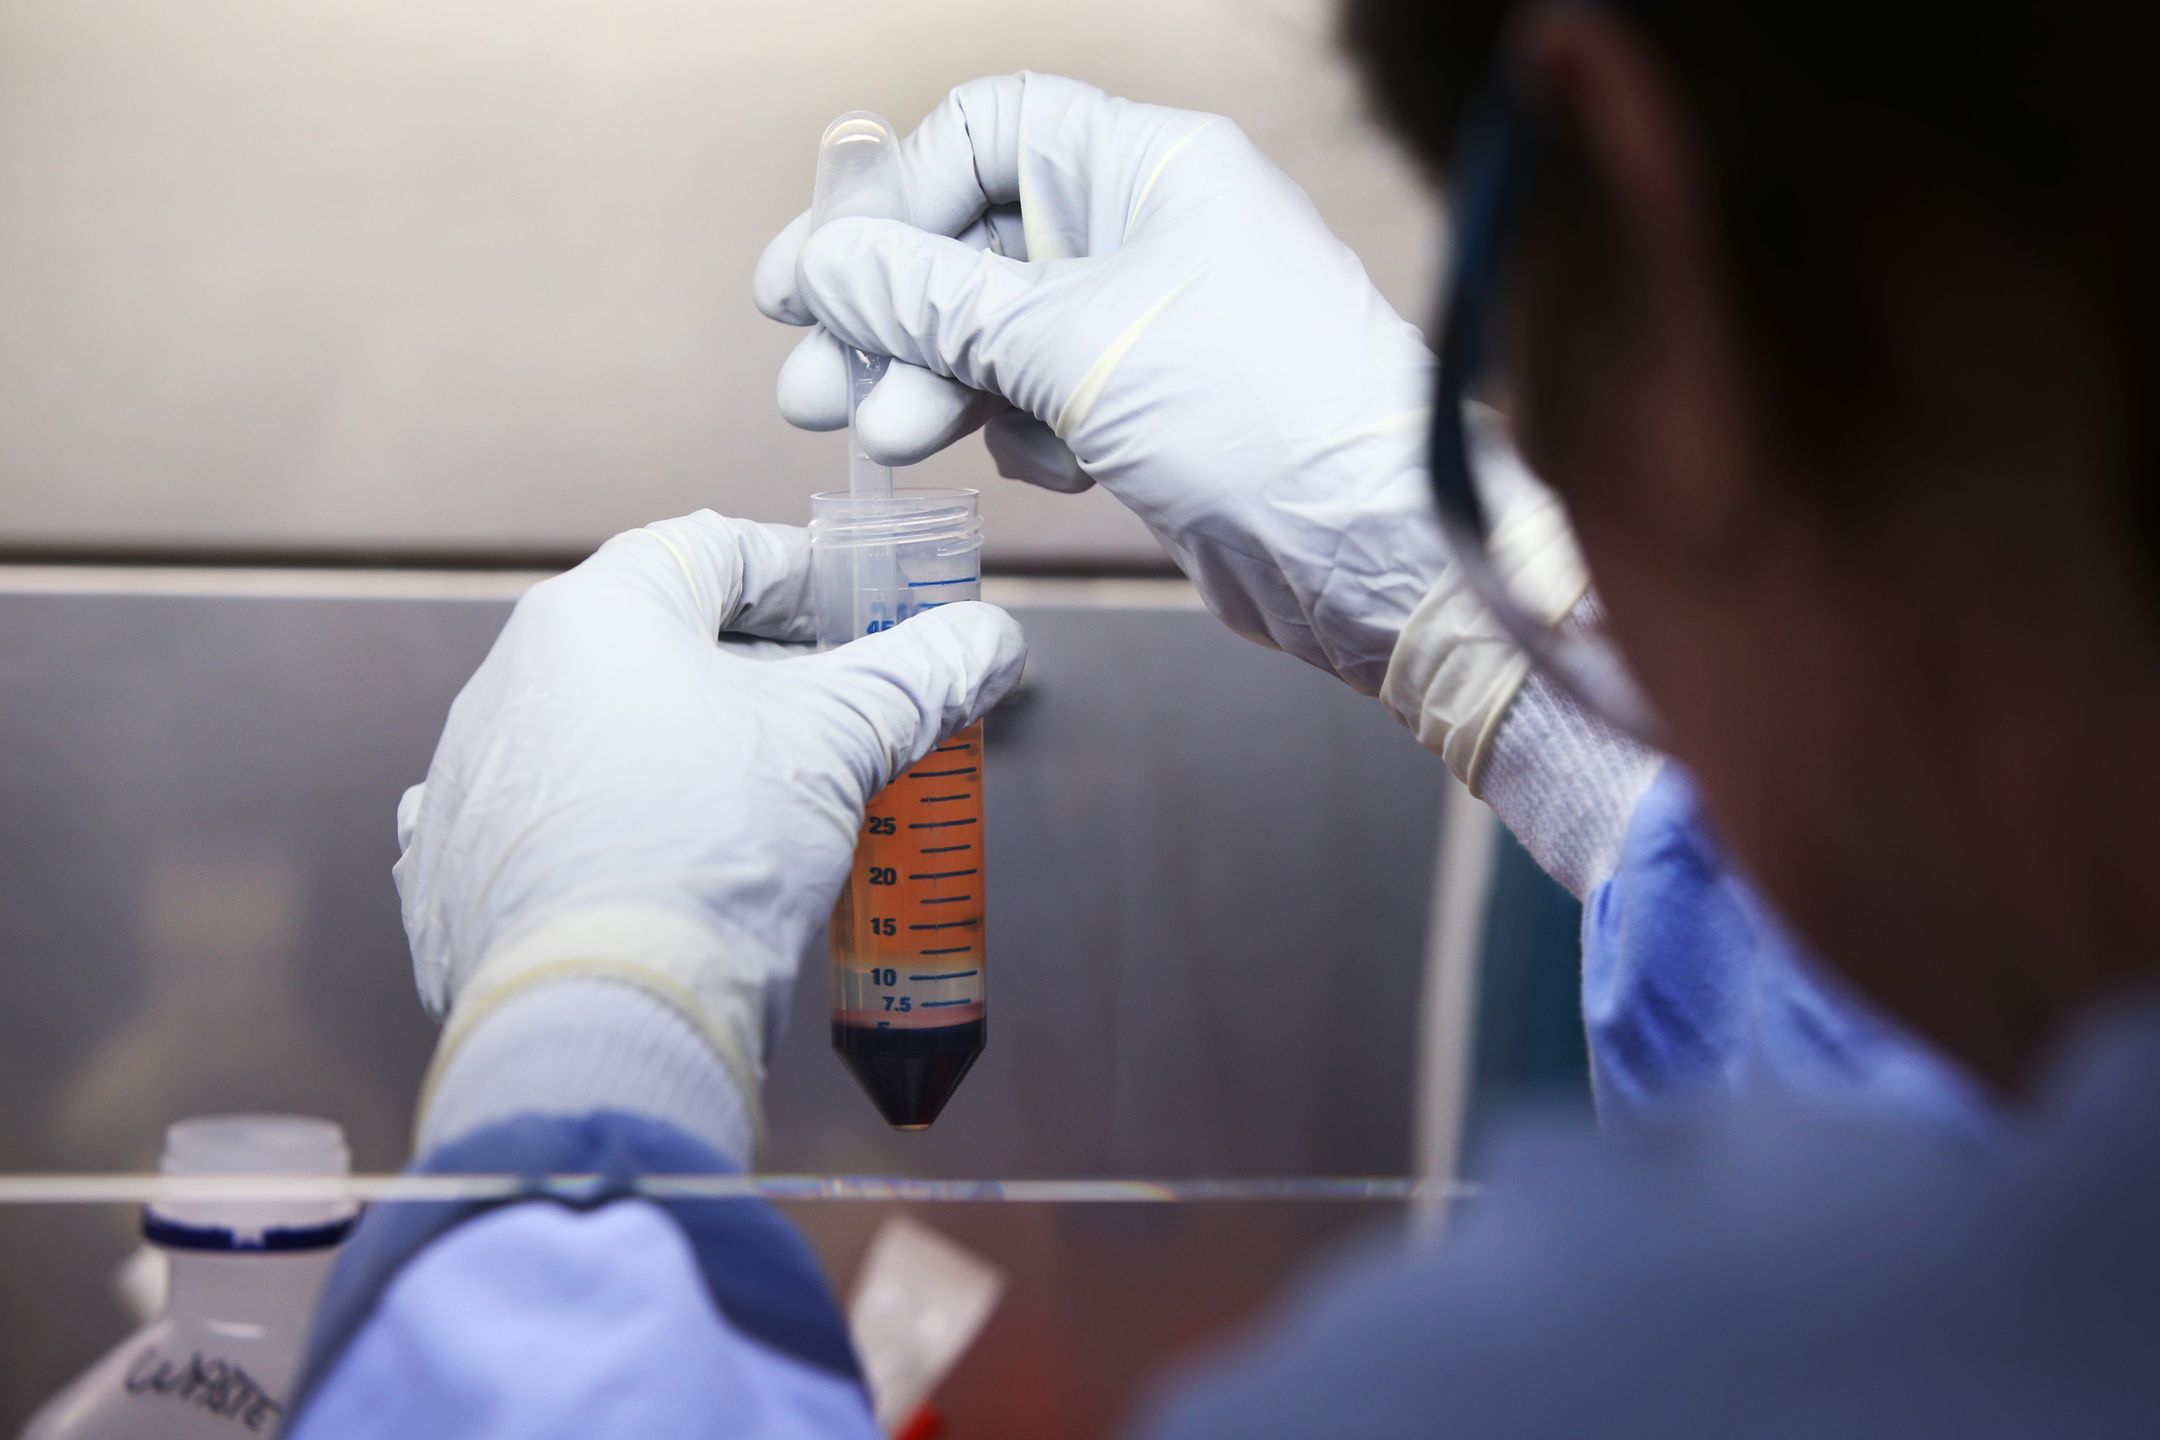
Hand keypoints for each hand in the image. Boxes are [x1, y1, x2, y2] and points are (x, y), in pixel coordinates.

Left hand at [393, 512, 1025, 1109]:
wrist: (605, 1013)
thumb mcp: (840, 744)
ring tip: (766, 801)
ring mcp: (474, 778)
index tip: (866, 615)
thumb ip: (920, 676)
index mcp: (598, 613)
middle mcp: (515, 677)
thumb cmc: (710, 849)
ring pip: (603, 732)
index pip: (718, 551)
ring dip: (685, 748)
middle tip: (838, 714)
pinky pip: (550, 823)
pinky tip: (667, 859)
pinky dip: (614, 826)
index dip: (809, 576)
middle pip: (660, 642)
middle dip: (759, 672)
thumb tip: (991, 642)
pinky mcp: (455, 872)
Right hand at [753, 72, 1446, 694]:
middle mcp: (1148, 228)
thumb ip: (933, 301)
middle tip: (813, 389)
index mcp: (1147, 166)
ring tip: (887, 437)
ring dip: (935, 385)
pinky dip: (1024, 432)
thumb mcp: (1070, 344)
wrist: (1371, 552)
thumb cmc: (1259, 415)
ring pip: (998, 333)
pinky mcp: (1150, 406)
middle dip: (888, 319)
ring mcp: (1150, 319)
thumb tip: (826, 263)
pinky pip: (1044, 398)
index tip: (812, 279)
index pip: (981, 136)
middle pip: (973, 244)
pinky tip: (1055, 466)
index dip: (887, 201)